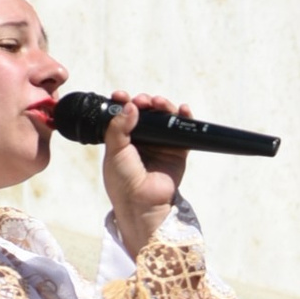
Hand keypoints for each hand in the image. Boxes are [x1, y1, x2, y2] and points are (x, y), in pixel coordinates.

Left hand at [103, 90, 189, 248]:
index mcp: (124, 139)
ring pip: (165, 117)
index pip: (125, 115)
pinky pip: (184, 131)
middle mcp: (143, 140)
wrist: (141, 202)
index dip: (124, 102)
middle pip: (147, 112)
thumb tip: (130, 106)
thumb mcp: (114, 151)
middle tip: (142, 101)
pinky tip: (183, 109)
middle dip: (145, 102)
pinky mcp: (178, 151)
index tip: (120, 95)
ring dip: (163, 106)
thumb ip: (119, 127)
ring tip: (159, 103)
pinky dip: (185, 117)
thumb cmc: (123, 181)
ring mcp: (161, 145)